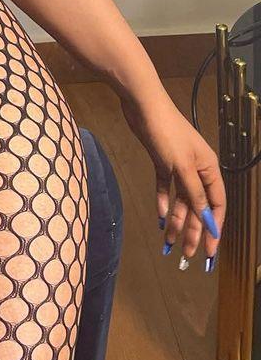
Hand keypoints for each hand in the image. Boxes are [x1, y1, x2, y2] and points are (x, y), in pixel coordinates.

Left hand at [118, 85, 225, 270]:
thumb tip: (206, 220)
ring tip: (169, 243)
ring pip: (180, 199)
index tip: (209, 250)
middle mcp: (197, 169)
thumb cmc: (166, 133)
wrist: (143, 105)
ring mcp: (179, 165)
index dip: (213, 228)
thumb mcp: (182, 166)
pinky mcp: (161, 160)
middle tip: (185, 254)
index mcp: (209, 169)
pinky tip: (160, 218)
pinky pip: (165, 187)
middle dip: (192, 229)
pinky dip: (163, 201)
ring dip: (175, 220)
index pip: (216, 205)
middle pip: (197, 206)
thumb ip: (194, 194)